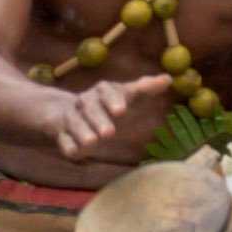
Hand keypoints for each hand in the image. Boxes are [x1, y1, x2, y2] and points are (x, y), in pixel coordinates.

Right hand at [49, 73, 169, 159]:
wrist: (75, 112)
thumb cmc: (111, 103)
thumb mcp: (129, 94)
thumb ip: (146, 88)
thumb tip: (168, 79)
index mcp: (102, 91)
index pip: (107, 91)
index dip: (113, 100)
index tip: (121, 110)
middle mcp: (85, 102)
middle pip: (90, 108)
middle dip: (99, 120)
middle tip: (109, 133)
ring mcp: (73, 118)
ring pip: (76, 123)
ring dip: (83, 132)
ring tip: (92, 142)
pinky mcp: (65, 135)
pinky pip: (64, 140)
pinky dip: (68, 146)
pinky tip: (75, 153)